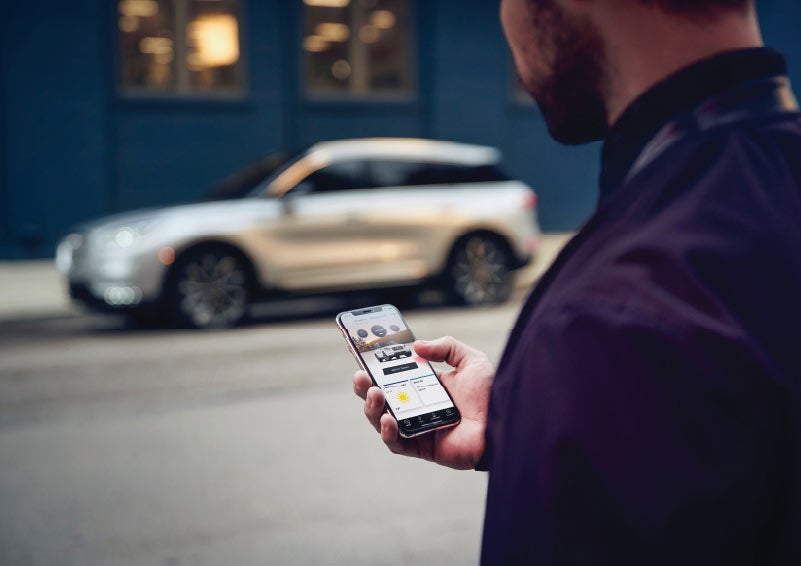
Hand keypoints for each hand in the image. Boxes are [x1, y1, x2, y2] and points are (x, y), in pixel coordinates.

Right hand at [353, 336, 494, 469]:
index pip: (395, 374)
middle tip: (360, 375)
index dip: (376, 365)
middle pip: (383, 397)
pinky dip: (388, 432)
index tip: (359, 351)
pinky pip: (397, 443)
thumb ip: (445, 347)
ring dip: (372, 407)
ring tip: (373, 393)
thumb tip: (416, 346)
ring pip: (383, 420)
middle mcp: (419, 406)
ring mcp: (418, 427)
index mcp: (427, 385)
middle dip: (366, 386)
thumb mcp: (471, 360)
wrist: (506, 422)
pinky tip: (387, 419)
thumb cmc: (492, 394)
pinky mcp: (423, 448)